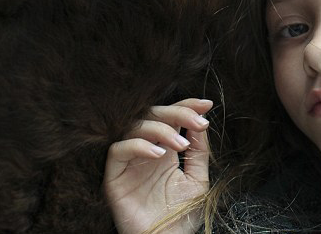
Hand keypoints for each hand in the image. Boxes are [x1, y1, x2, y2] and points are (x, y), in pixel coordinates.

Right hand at [103, 98, 212, 233]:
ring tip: (181, 145)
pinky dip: (138, 146)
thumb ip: (199, 151)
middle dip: (177, 114)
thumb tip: (202, 120)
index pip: (171, 118)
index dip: (186, 106)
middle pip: (153, 115)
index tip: (206, 104)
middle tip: (197, 123)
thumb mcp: (198, 179)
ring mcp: (129, 162)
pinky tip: (158, 154)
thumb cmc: (182, 216)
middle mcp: (146, 152)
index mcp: (165, 150)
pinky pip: (118, 150)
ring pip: (135, 127)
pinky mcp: (113, 176)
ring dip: (161, 129)